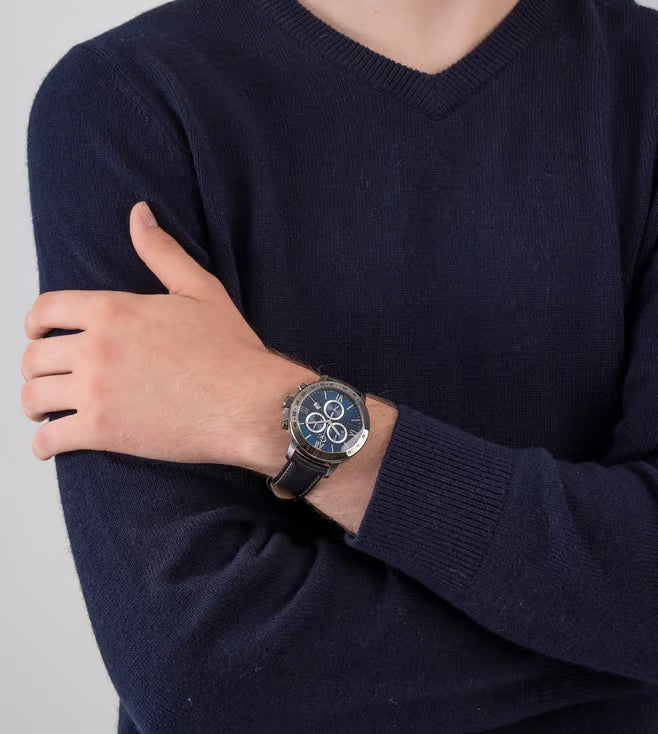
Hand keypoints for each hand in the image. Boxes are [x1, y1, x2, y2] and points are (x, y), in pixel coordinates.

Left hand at [21, 201, 315, 465]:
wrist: (249, 402)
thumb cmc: (230, 350)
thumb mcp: (199, 289)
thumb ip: (161, 251)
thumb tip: (139, 213)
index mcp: (113, 310)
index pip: (45, 310)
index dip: (34, 323)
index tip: (38, 334)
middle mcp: (96, 348)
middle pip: (33, 357)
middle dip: (35, 367)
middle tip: (47, 377)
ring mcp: (96, 391)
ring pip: (34, 397)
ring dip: (34, 404)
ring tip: (45, 411)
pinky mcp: (103, 431)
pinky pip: (50, 439)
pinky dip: (43, 444)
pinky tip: (51, 444)